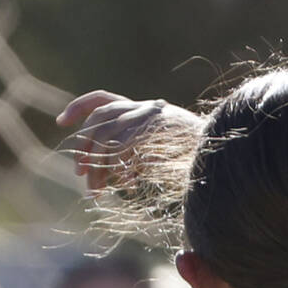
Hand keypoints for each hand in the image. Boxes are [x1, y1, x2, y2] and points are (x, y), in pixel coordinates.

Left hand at [57, 90, 199, 190]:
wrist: (227, 151)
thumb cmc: (198, 157)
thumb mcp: (162, 154)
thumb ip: (136, 158)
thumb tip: (112, 176)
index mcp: (145, 109)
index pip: (103, 99)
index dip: (79, 108)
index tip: (61, 122)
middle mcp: (147, 107)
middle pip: (100, 119)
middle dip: (84, 147)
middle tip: (80, 173)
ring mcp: (153, 115)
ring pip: (108, 133)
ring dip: (98, 164)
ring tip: (97, 189)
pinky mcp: (158, 126)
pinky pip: (125, 143)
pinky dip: (120, 165)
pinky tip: (127, 184)